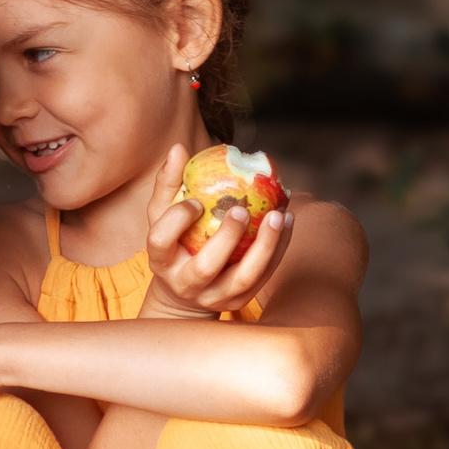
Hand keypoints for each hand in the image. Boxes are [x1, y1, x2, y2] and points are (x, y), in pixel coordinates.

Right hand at [137, 144, 294, 318]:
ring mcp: (214, 296)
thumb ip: (169, 184)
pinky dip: (278, 249)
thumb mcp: (161, 218)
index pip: (160, 241)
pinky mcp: (239, 300)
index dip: (177, 220)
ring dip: (265, 246)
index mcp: (161, 261)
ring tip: (278, 215)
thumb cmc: (174, 246)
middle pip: (205, 267)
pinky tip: (287, 221)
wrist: (184, 297)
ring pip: (244, 278)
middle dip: (226, 237)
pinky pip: (264, 276)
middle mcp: (185, 284)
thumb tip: (178, 148)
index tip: (195, 201)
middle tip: (243, 209)